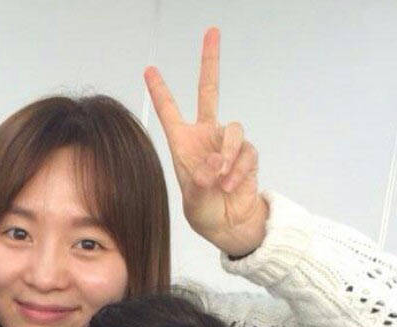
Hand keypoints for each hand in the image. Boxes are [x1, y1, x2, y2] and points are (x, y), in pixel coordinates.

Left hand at [145, 27, 268, 255]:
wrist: (228, 225)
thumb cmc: (204, 210)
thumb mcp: (194, 197)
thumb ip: (201, 179)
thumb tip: (215, 163)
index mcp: (184, 144)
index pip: (170, 112)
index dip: (161, 91)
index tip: (148, 70)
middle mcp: (206, 136)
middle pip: (210, 91)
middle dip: (210, 61)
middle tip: (212, 32)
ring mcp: (227, 143)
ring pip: (233, 130)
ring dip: (227, 154)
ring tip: (219, 177)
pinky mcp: (247, 154)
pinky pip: (245, 152)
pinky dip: (237, 169)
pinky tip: (229, 184)